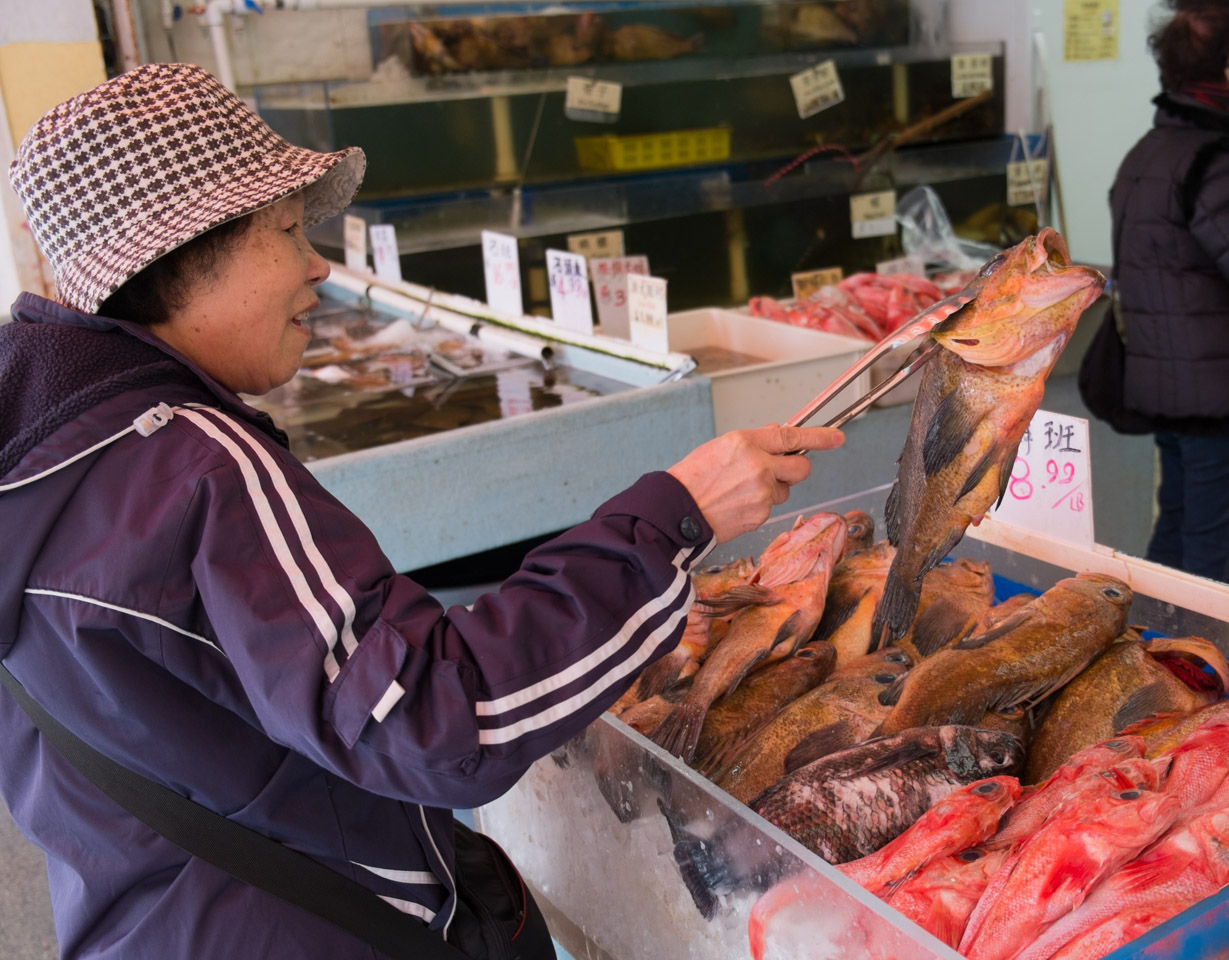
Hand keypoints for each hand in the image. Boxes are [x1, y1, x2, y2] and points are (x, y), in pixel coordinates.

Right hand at [666, 424, 844, 543]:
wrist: (676, 512)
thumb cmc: (692, 478)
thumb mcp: (720, 448)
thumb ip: (753, 442)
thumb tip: (777, 435)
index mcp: (746, 442)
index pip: (791, 435)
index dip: (819, 436)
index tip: (837, 437)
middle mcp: (759, 465)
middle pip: (801, 467)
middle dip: (796, 470)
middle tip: (780, 473)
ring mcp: (762, 492)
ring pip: (785, 490)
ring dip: (772, 490)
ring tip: (742, 492)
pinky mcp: (761, 514)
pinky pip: (771, 507)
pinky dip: (759, 507)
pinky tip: (736, 506)